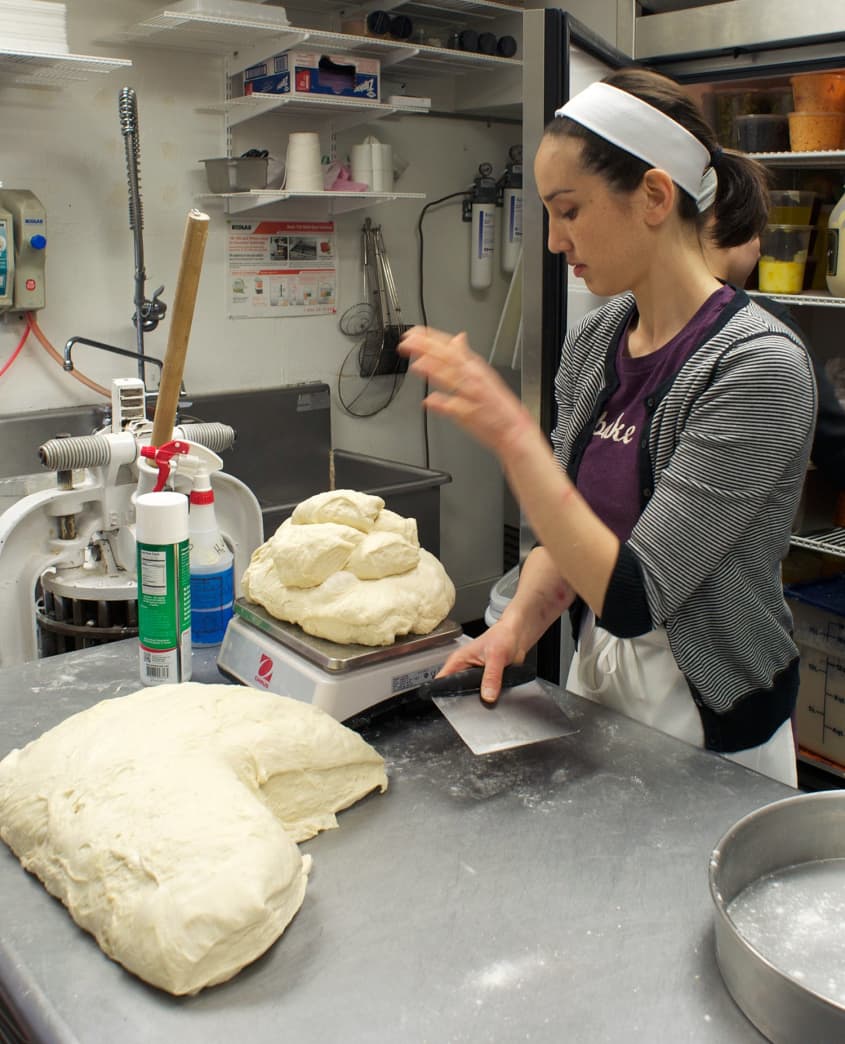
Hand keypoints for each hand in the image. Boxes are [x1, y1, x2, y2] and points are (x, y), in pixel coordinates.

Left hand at [399, 326, 534, 458]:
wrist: (513, 429)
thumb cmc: (497, 405)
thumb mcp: (483, 374)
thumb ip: (467, 357)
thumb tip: (458, 338)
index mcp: (475, 367)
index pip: (451, 347)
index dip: (431, 339)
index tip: (413, 333)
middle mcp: (474, 378)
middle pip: (449, 359)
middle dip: (427, 349)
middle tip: (407, 343)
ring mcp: (473, 396)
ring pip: (453, 379)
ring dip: (435, 371)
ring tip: (417, 365)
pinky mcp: (471, 416)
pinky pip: (456, 408)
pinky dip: (444, 404)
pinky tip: (429, 401)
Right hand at [437, 619, 524, 705]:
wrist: (517, 637)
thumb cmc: (502, 637)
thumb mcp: (496, 656)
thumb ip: (491, 677)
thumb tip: (488, 696)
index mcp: (458, 661)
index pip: (442, 680)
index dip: (443, 693)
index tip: (452, 705)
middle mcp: (464, 670)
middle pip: (456, 692)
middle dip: (465, 700)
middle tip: (474, 706)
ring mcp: (474, 677)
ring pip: (470, 695)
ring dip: (479, 699)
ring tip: (487, 700)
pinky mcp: (486, 682)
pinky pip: (484, 695)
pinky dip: (489, 698)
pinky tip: (494, 699)